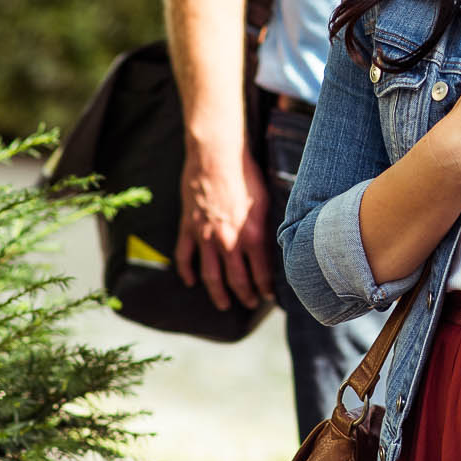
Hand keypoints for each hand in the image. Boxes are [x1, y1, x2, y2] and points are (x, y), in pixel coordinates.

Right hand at [173, 128, 273, 311]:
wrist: (215, 156)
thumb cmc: (246, 174)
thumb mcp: (266, 203)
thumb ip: (267, 228)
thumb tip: (275, 247)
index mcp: (252, 235)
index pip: (261, 272)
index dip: (266, 288)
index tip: (270, 296)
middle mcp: (228, 241)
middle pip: (237, 280)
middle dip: (245, 296)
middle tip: (251, 304)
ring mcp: (205, 237)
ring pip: (210, 276)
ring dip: (218, 294)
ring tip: (224, 304)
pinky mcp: (189, 228)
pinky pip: (185, 257)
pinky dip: (187, 272)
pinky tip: (191, 282)